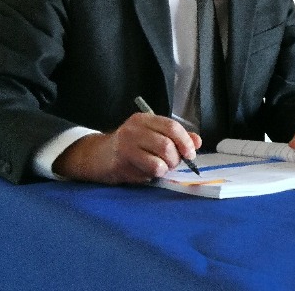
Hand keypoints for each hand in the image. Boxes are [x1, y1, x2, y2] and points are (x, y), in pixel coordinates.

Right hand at [53, 113, 201, 184]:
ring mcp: (126, 145)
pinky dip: (153, 175)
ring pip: (160, 159)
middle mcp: (134, 129)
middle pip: (167, 144)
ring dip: (165, 168)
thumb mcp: (151, 136)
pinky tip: (146, 173)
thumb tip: (197, 141)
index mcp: (145, 119)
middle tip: (173, 164)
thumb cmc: (129, 146)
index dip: (186, 141)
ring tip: (160, 168)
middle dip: (176, 158)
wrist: (97, 156)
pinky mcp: (120, 162)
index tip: (191, 153)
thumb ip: (175, 137)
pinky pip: (148, 171)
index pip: (172, 127)